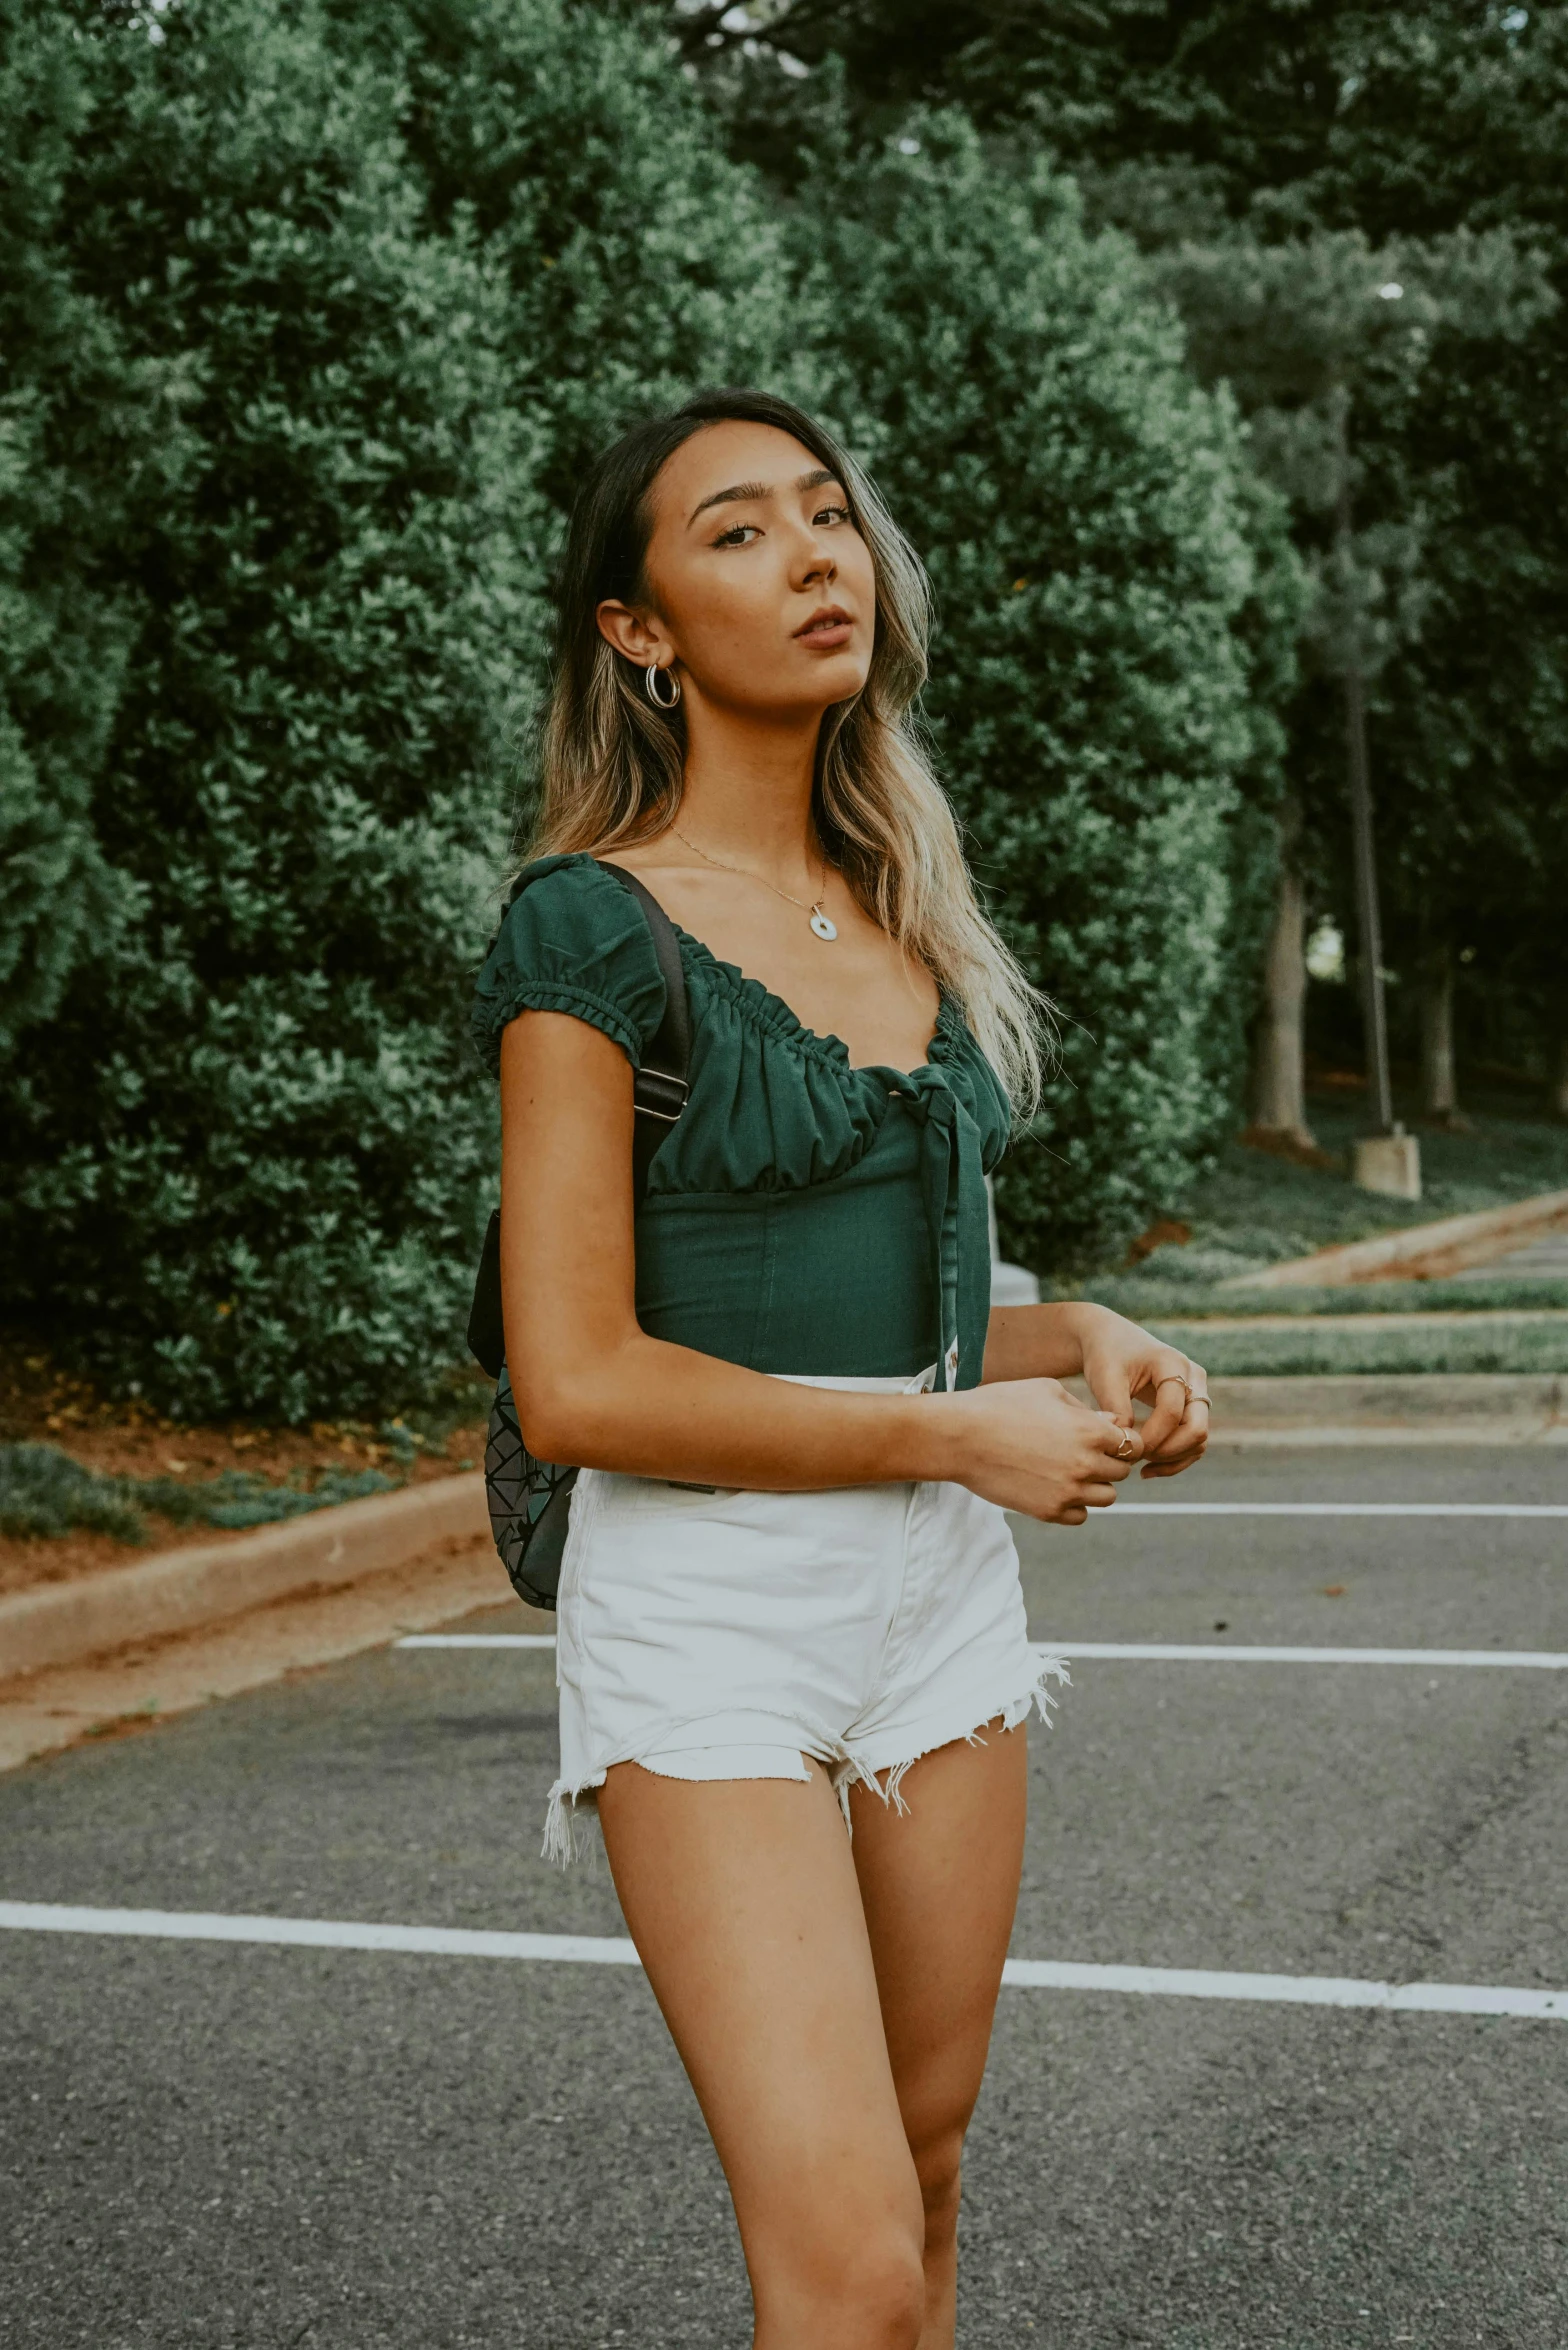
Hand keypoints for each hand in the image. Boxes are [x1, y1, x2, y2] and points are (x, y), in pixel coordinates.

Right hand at [944, 1377, 1143, 1523]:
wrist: (960, 1437)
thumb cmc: (1001, 1405)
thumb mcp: (1048, 1392)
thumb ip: (1087, 1410)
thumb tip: (1113, 1424)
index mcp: (1090, 1431)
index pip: (1133, 1445)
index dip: (1124, 1441)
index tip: (1108, 1439)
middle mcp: (1085, 1464)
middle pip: (1121, 1472)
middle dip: (1109, 1462)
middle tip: (1084, 1452)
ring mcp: (1067, 1492)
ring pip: (1106, 1497)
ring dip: (1095, 1485)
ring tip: (1070, 1470)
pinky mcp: (1049, 1512)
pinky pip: (1081, 1516)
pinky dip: (1075, 1504)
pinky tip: (1056, 1486)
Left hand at [1076, 1307, 1208, 1478]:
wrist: (1112, 1340)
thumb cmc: (1106, 1356)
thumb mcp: (1105, 1378)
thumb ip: (1117, 1409)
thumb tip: (1128, 1446)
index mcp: (1172, 1363)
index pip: (1171, 1410)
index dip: (1151, 1436)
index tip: (1125, 1446)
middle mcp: (1194, 1377)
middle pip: (1197, 1428)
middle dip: (1168, 1451)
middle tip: (1137, 1459)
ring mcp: (1197, 1392)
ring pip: (1199, 1439)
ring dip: (1173, 1459)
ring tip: (1140, 1467)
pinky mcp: (1192, 1407)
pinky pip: (1193, 1441)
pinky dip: (1175, 1459)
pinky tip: (1147, 1469)